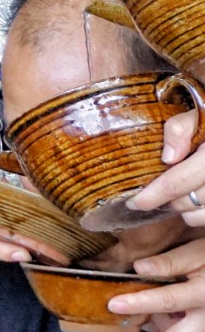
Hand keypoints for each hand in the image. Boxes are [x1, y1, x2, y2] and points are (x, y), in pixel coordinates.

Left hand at [110, 235, 204, 331]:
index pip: (168, 300)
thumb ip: (170, 261)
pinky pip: (178, 330)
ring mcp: (202, 323)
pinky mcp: (197, 324)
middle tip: (122, 321)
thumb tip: (139, 267)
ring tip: (130, 319)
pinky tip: (144, 316)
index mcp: (202, 293)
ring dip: (155, 330)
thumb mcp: (195, 254)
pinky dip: (161, 327)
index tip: (114, 305)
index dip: (139, 303)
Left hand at [130, 109, 204, 225]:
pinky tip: (193, 200)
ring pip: (197, 215)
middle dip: (164, 199)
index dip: (152, 195)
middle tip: (151, 193)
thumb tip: (168, 157)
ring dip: (181, 208)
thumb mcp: (199, 116)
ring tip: (174, 194)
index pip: (177, 181)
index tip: (133, 202)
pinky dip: (198, 215)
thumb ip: (180, 129)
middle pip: (185, 201)